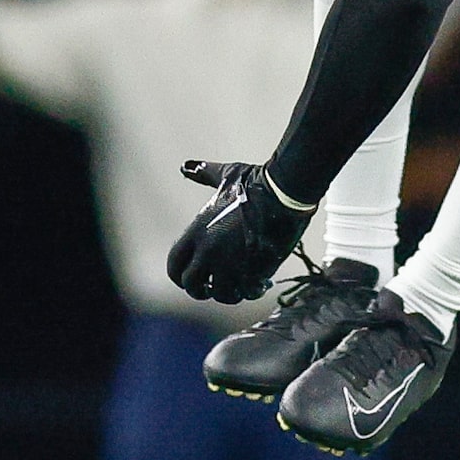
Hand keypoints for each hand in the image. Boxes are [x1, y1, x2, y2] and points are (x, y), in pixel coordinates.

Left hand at [167, 160, 310, 303]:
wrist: (286, 190)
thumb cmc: (257, 181)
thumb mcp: (227, 175)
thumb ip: (204, 174)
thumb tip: (185, 166)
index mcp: (197, 232)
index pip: (174, 265)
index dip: (180, 274)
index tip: (193, 276)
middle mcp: (208, 251)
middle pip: (192, 285)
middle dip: (203, 289)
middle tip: (216, 285)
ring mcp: (230, 263)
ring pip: (220, 293)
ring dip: (230, 293)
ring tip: (241, 286)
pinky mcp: (253, 270)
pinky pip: (246, 292)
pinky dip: (252, 291)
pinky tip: (261, 283)